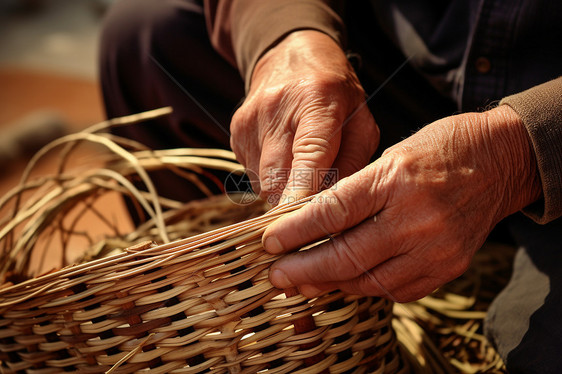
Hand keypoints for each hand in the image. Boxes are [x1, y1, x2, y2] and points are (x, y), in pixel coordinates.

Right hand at [230, 30, 377, 203]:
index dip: (305, 194)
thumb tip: (333, 208)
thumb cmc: (335, 93)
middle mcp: (276, 109)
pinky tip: (285, 160)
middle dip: (294, 204)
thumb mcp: (361, 121)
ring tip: (302, 173)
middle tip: (313, 213)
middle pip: (277, 178)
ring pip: (263, 182)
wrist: (290, 55)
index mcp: (317, 101)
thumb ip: (352, 163)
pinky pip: (252, 174)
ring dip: (283, 191)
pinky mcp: (235, 132)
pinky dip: (270, 179)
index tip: (306, 224)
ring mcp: (250, 121)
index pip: (309, 155)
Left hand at [262, 105, 540, 301]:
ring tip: (304, 282)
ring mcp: (435, 247)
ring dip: (330, 284)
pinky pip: (397, 290)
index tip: (268, 243)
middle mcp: (416, 217)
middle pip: (346, 255)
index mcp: (394, 179)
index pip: (332, 212)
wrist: (499, 161)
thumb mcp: (389, 156)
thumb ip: (353, 194)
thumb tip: (310, 226)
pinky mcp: (449, 267)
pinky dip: (365, 288)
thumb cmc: (437, 150)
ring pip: (368, 280)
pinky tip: (345, 282)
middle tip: (277, 276)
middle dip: (304, 270)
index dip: (294, 232)